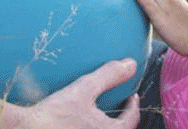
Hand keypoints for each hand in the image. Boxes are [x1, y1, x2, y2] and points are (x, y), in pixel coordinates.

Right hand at [0, 59, 139, 128]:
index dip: (133, 106)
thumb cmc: (53, 116)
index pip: (131, 119)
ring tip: (97, 112)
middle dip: (119, 117)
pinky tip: (76, 119)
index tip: (132, 96)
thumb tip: (131, 64)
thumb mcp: (84, 89)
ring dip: (103, 123)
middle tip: (118, 104)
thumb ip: (109, 76)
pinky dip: (87, 126)